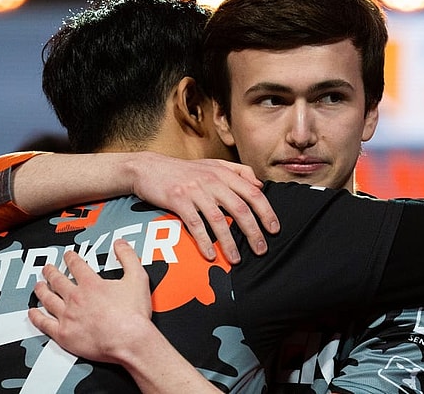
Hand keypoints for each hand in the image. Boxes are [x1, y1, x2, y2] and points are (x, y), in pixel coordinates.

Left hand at [28, 242, 152, 363]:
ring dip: (41, 290)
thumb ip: (128, 257)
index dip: (71, 258)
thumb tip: (120, 244)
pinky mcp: (64, 334)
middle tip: (47, 268)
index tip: (68, 255)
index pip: (76, 265)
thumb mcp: (137, 278)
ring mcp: (67, 316)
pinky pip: (44, 323)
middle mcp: (76, 298)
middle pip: (57, 280)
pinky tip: (33, 313)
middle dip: (51, 272)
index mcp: (91, 284)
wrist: (129, 341)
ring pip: (48, 299)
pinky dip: (36, 317)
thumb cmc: (133, 315)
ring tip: (38, 286)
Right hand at [131, 154, 279, 263]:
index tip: (274, 230)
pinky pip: (194, 224)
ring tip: (236, 259)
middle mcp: (212, 180)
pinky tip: (210, 255)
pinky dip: (204, 241)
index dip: (266, 212)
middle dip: (253, 232)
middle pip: (240, 209)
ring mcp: (195, 190)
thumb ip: (239, 172)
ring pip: (218, 219)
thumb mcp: (212, 164)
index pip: (253, 193)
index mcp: (224, 173)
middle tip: (261, 250)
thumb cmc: (183, 170)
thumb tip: (260, 185)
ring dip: (229, 242)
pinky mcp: (178, 200)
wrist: (148, 168)